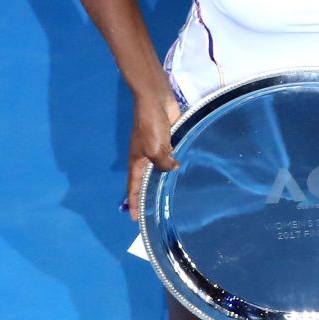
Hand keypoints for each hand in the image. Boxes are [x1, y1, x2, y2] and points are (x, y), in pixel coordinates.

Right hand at [123, 95, 182, 217]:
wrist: (156, 100)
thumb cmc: (150, 125)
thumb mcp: (155, 149)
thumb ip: (163, 164)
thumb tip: (173, 168)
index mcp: (137, 161)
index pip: (134, 186)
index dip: (133, 202)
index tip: (133, 219)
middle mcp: (146, 157)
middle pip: (147, 180)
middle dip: (149, 194)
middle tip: (156, 211)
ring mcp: (157, 148)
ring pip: (161, 168)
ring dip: (165, 178)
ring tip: (174, 195)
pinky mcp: (168, 139)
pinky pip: (172, 155)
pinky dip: (176, 162)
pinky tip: (185, 171)